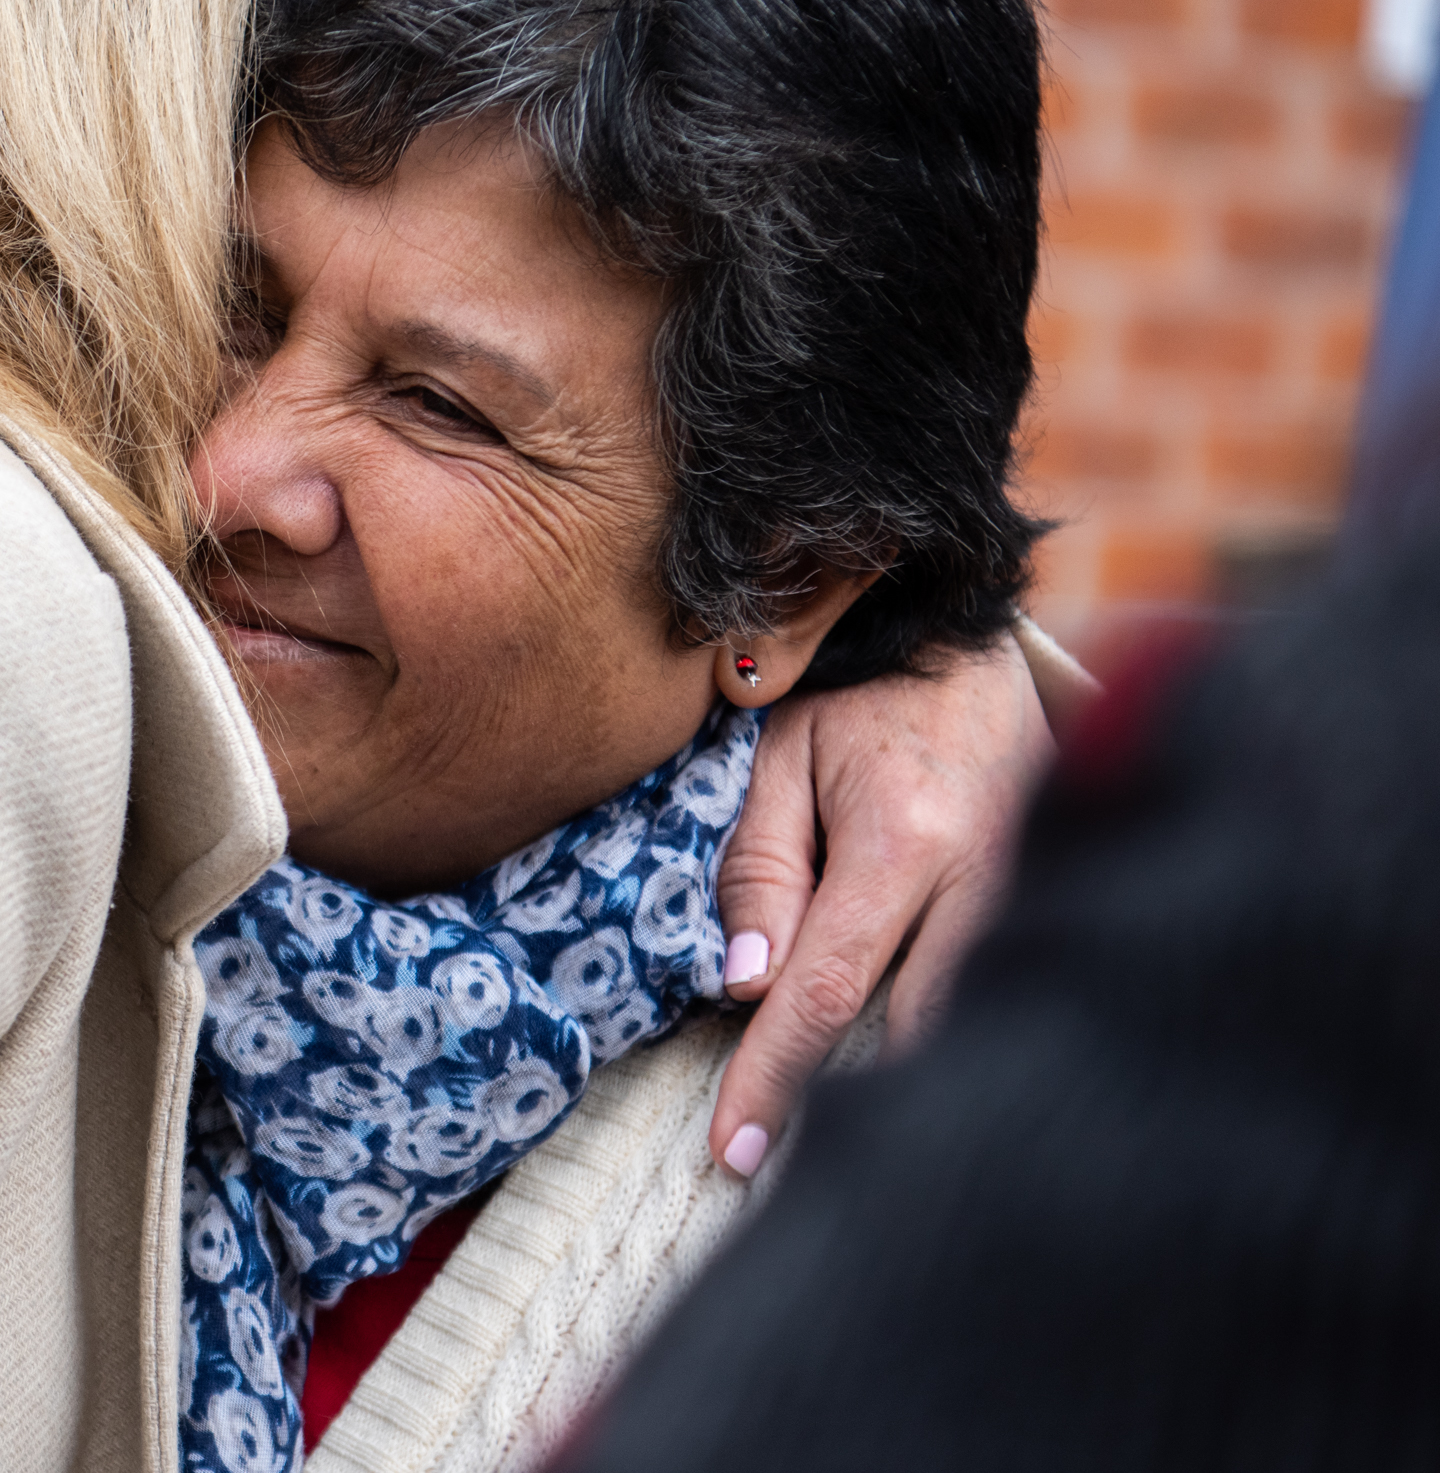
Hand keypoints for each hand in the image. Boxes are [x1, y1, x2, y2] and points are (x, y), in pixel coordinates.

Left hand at [707, 631, 1052, 1174]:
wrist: (969, 632)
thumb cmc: (854, 695)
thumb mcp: (779, 760)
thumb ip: (760, 868)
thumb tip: (748, 984)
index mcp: (904, 841)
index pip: (826, 992)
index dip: (775, 1079)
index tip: (734, 1151)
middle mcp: (990, 876)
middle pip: (922, 1031)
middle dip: (861, 1108)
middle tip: (791, 1172)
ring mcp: (1043, 887)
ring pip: (983, 1018)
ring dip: (923, 1080)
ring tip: (859, 1143)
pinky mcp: (1069, 892)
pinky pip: (1019, 985)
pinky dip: (971, 1034)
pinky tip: (930, 1074)